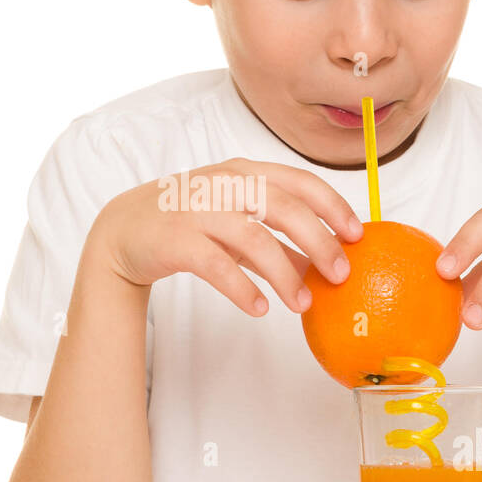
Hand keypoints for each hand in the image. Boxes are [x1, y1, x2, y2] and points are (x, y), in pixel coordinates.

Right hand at [90, 158, 363, 316]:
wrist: (124, 230)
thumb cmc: (190, 222)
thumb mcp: (238, 224)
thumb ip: (280, 242)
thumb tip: (326, 266)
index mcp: (245, 172)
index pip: (299, 182)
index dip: (332, 206)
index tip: (357, 235)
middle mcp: (224, 184)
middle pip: (283, 207)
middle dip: (318, 241)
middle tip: (340, 275)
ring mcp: (198, 210)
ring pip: (253, 238)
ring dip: (284, 273)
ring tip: (302, 305)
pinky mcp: (176, 240)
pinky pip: (216, 264)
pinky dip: (241, 287)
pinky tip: (259, 308)